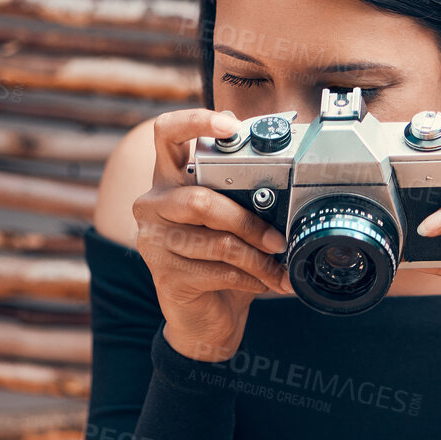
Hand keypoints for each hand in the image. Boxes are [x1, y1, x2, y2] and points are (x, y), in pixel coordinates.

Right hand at [133, 107, 295, 361]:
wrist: (205, 317)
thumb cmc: (221, 260)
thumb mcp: (233, 219)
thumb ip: (245, 194)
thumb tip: (287, 175)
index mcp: (170, 178)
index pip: (167, 133)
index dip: (196, 122)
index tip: (230, 126)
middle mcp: (153, 204)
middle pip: (200, 200)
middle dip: (248, 221)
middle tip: (279, 239)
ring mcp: (153, 241)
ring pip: (216, 241)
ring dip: (257, 257)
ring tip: (279, 267)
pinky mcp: (165, 275)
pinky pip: (218, 271)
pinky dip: (251, 278)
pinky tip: (263, 282)